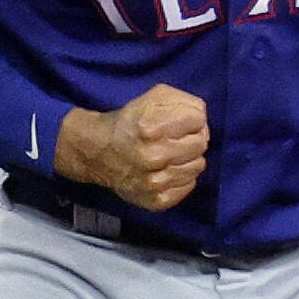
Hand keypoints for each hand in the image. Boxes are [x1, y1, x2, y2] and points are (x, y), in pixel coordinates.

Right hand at [54, 83, 209, 209]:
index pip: (198, 119)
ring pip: (198, 166)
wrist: (96, 152)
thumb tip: (202, 120)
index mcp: (151, 127)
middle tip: (174, 140)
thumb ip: (183, 101)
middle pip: (201, 143)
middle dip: (190, 138)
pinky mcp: (157, 201)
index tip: (177, 123)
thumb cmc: (129, 122)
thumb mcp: (153, 98)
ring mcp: (155, 182)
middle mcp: (153, 156)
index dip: (190, 119)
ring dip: (187, 159)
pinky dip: (181, 177)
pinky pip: (189, 185)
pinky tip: (166, 171)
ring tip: (169, 156)